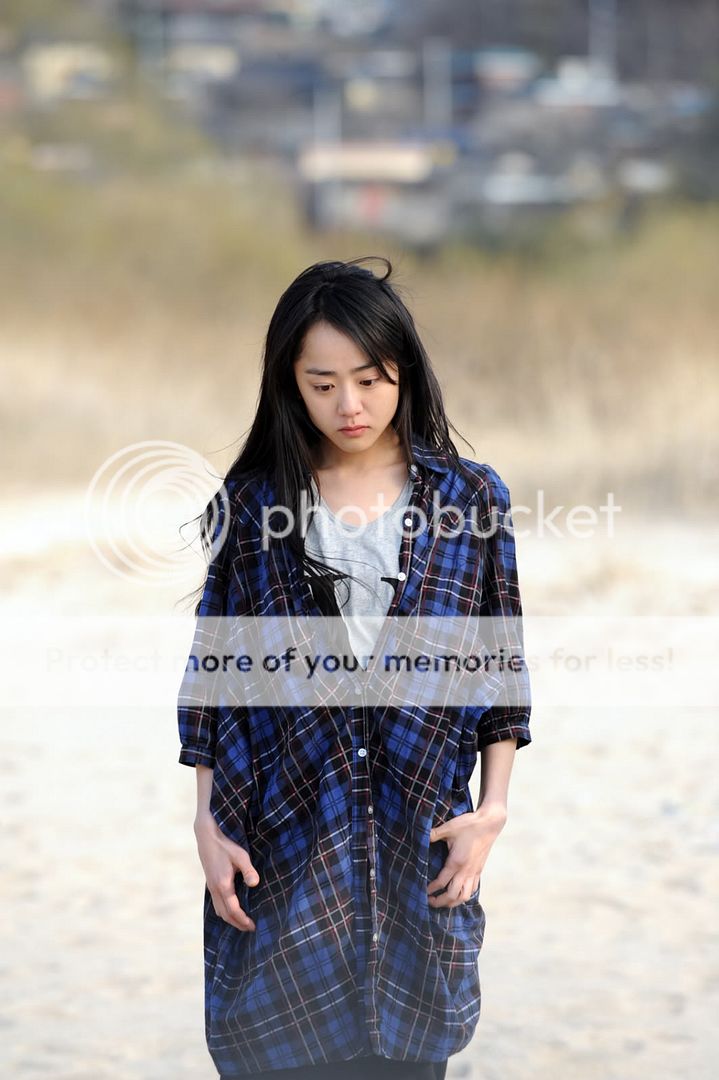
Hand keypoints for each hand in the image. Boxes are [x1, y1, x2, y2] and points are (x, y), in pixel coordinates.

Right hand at [194, 812, 259, 931]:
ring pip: (218, 910)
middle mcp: (215, 889)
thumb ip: (248, 870)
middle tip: (249, 928)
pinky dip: (224, 911)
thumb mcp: (241, 856)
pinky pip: (216, 903)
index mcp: (223, 885)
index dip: (243, 920)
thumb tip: (254, 883)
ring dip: (230, 918)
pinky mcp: (210, 882)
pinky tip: (231, 908)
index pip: (233, 910)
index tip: (252, 926)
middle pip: (224, 914)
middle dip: (237, 923)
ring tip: (242, 921)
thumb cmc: (225, 845)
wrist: (207, 836)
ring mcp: (211, 886)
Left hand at [426, 804, 506, 908]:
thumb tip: (422, 836)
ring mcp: (474, 872)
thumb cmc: (469, 825)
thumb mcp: (449, 827)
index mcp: (456, 862)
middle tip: (430, 901)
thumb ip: (434, 834)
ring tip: (444, 902)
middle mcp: (466, 871)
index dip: (432, 889)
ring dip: (453, 902)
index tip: (424, 891)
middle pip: (453, 895)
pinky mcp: (480, 870)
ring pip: (465, 896)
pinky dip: (464, 895)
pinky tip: (458, 892)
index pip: (442, 882)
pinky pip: (473, 889)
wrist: (490, 823)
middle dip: (441, 901)